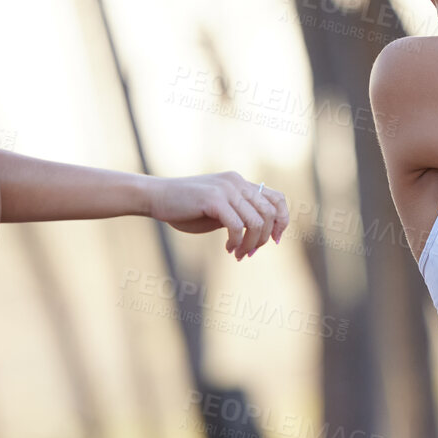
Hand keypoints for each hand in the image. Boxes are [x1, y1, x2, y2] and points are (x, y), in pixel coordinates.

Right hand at [148, 172, 289, 259]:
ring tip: (238, 254)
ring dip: (250, 245)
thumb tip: (260, 233)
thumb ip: (238, 215)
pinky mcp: (214, 199)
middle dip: (264, 239)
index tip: (275, 240)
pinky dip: (237, 242)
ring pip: (256, 222)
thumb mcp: (218, 210)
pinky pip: (238, 226)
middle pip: (270, 213)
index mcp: (240, 182)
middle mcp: (237, 182)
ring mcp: (226, 189)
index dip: (282, 221)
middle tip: (249, 253)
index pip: (277, 198)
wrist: (156, 197)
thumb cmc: (184, 208)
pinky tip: (228, 249)